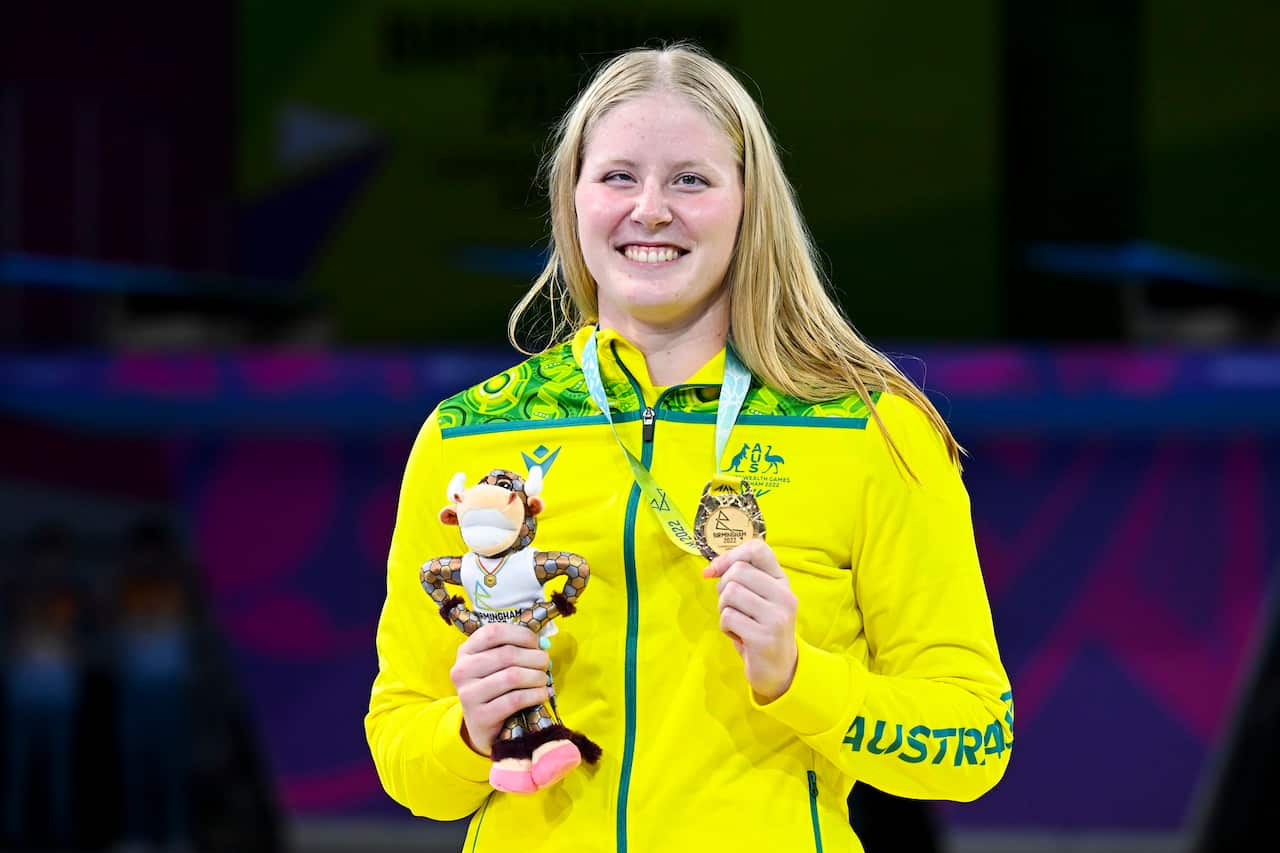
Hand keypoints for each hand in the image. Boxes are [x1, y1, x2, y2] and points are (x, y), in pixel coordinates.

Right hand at [449, 623, 549, 755]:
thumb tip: (544, 643)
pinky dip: (535, 695)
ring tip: (543, 680)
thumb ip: (516, 649)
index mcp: (466, 651)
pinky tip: (543, 694)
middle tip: (545, 664)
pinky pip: (516, 700)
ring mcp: (468, 694)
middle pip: (507, 654)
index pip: (493, 632)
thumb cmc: (495, 689)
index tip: (536, 643)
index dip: (521, 634)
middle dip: (535, 657)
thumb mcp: (496, 665)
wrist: (482, 727)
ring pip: (513, 676)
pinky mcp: (480, 716)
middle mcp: (462, 671)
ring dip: (537, 677)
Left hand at [703, 539, 798, 702]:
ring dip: (723, 609)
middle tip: (731, 607)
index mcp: (782, 581)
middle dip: (722, 588)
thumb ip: (742, 578)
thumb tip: (709, 570)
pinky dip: (725, 628)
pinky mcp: (764, 638)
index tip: (714, 572)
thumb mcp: (760, 598)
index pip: (757, 549)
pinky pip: (727, 618)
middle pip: (737, 571)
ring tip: (737, 622)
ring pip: (730, 593)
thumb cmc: (762, 628)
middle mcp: (785, 596)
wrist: (780, 669)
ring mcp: (776, 617)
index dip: (729, 556)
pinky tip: (739, 636)